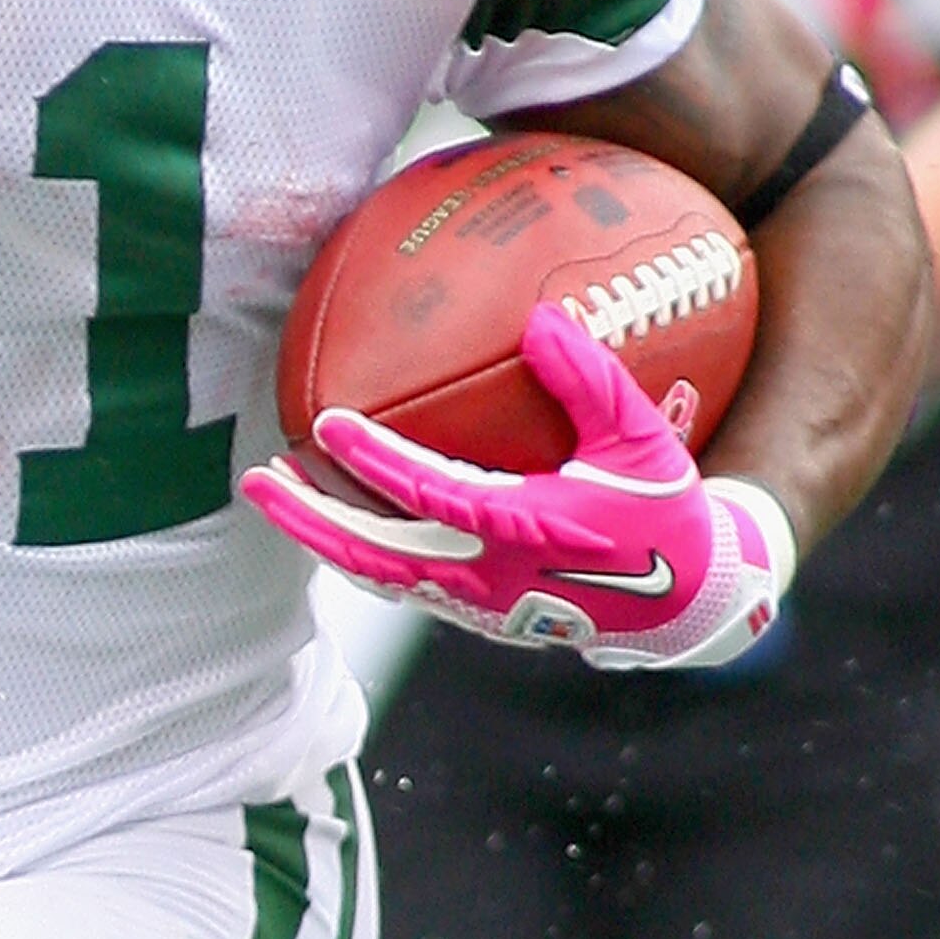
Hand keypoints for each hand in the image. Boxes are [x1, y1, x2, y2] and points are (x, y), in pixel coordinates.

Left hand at [241, 301, 794, 670]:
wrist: (685, 608)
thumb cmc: (662, 515)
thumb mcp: (640, 443)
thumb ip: (591, 382)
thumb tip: (541, 319)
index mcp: (523, 529)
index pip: (428, 494)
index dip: (374, 460)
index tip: (326, 422)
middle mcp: (486, 576)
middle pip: (374, 554)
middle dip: (309, 519)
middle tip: (254, 480)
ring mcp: (474, 605)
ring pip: (376, 576)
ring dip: (320, 537)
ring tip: (274, 492)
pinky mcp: (475, 618)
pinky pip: (398, 586)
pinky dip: (354, 554)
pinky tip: (328, 519)